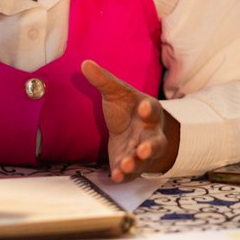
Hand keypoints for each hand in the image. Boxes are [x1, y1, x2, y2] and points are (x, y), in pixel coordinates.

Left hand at [82, 59, 179, 181]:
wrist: (134, 131)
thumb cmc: (128, 110)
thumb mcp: (117, 93)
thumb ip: (104, 80)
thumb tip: (85, 63)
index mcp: (149, 113)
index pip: (153, 110)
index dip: (149, 109)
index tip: (144, 107)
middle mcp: (149, 134)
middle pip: (155, 142)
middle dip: (150, 147)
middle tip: (144, 150)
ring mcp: (142, 153)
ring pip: (143, 161)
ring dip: (135, 163)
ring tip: (126, 165)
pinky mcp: (131, 166)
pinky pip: (130, 174)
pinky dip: (124, 176)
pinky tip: (115, 176)